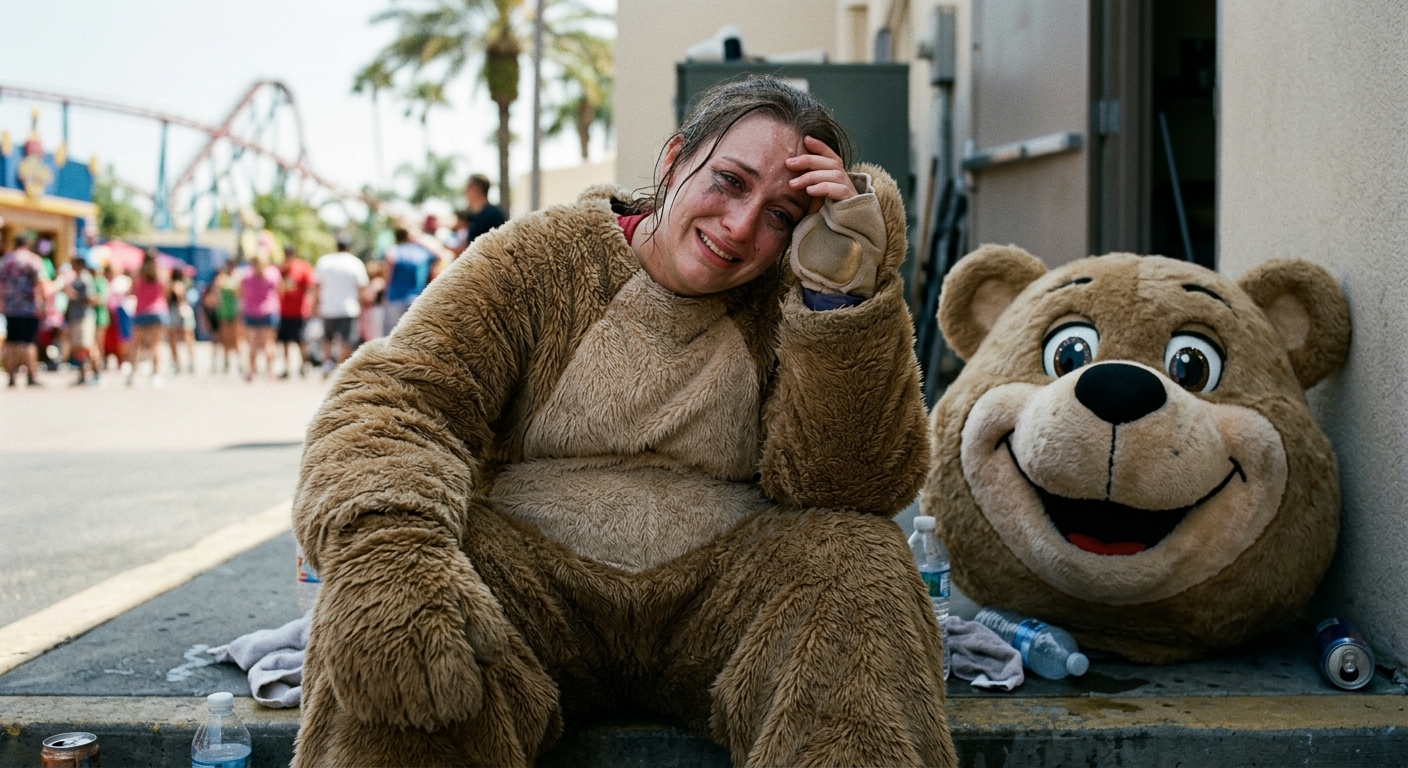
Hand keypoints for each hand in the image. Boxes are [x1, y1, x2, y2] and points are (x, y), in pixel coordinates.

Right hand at [312, 523, 510, 729]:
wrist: (377, 540)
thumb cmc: (431, 571)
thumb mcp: (470, 590)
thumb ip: (487, 630)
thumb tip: (486, 664)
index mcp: (436, 628)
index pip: (455, 693)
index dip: (464, 702)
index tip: (465, 696)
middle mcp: (396, 642)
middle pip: (423, 710)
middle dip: (438, 713)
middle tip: (441, 705)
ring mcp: (363, 650)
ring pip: (390, 711)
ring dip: (407, 713)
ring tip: (416, 701)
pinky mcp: (338, 653)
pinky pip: (356, 702)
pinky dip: (375, 708)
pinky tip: (387, 696)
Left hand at [785, 136, 857, 215]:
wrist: (842, 236)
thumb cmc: (825, 216)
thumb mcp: (814, 198)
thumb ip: (808, 185)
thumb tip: (790, 172)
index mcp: (837, 177)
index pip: (831, 156)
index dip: (820, 146)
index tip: (805, 139)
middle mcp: (846, 181)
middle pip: (830, 162)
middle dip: (808, 160)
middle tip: (789, 163)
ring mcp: (850, 191)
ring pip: (834, 174)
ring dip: (811, 176)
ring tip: (793, 184)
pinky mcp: (851, 202)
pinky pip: (839, 190)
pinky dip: (823, 188)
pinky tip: (810, 191)